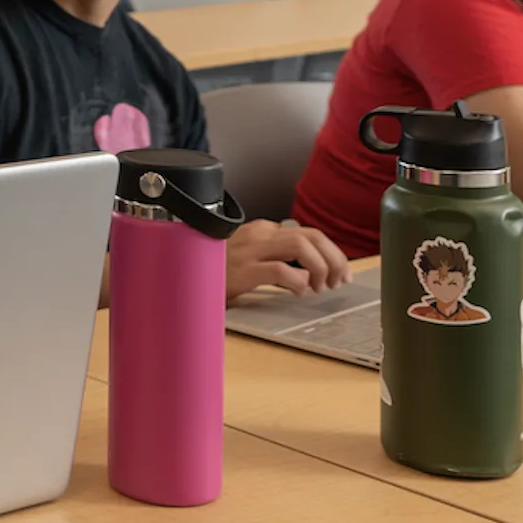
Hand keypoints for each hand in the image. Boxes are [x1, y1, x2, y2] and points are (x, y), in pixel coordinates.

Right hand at [224, 218, 351, 301]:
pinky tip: (299, 292)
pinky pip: (281, 269)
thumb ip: (276, 260)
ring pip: (301, 245)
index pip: (308, 233)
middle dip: (333, 257)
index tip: (340, 272)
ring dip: (320, 266)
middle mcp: (259, 235)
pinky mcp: (242, 270)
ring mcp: (250, 251)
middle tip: (338, 280)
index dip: (331, 252)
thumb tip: (308, 274)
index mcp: (262, 231)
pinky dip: (298, 280)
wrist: (182, 279)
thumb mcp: (249, 260)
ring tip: (321, 286)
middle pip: (311, 235)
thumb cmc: (216, 273)